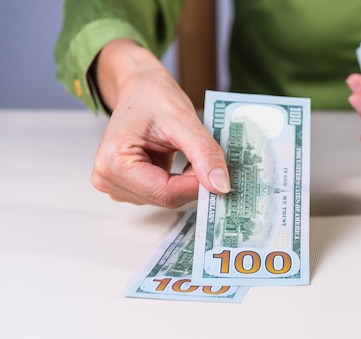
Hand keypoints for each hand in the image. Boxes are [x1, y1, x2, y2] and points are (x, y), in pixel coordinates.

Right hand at [91, 39, 229, 207]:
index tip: (220, 171)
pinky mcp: (129, 188)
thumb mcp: (184, 120)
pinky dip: (180, 182)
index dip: (198, 185)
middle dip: (193, 181)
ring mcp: (118, 186)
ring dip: (187, 181)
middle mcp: (109, 179)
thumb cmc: (152, 97)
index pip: (166, 193)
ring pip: (168, 198)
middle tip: (205, 156)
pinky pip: (164, 194)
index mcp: (114, 162)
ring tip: (186, 152)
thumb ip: (204, 153)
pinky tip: (180, 162)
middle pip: (167, 198)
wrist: (139, 88)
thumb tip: (220, 185)